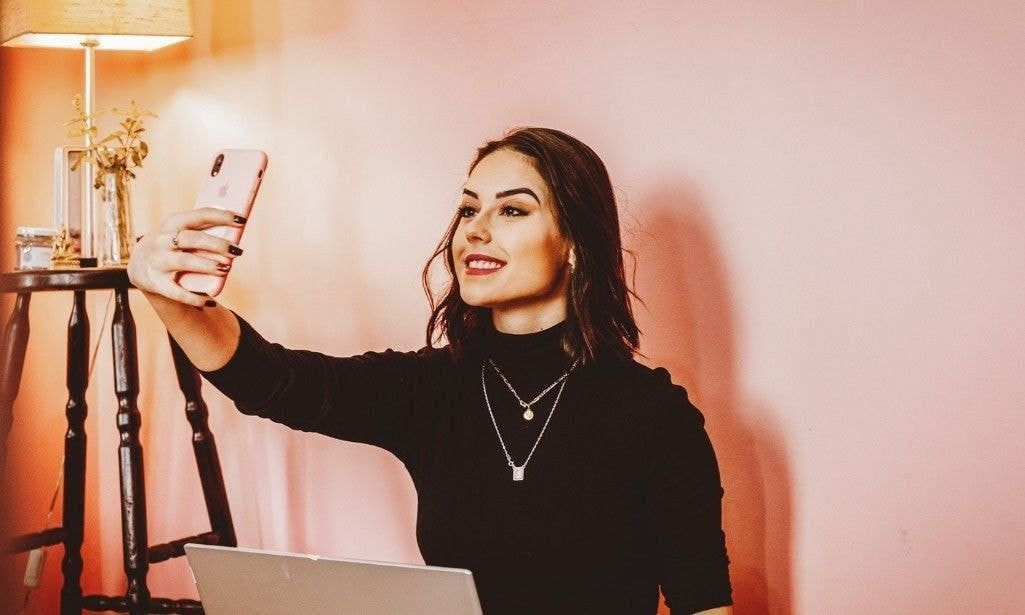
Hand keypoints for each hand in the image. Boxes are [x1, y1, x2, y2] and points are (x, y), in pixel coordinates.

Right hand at [128, 208, 244, 306]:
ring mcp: (157, 261)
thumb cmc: (173, 246)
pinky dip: (194, 297)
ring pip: (184, 262)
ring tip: (225, 269)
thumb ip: (204, 230)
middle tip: (237, 251)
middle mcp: (162, 240)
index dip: (222, 216)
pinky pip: (176, 291)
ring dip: (207, 265)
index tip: (241, 220)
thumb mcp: (181, 231)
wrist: (139, 265)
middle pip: (192, 239)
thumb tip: (239, 230)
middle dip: (217, 244)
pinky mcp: (155, 282)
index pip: (199, 215)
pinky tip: (210, 300)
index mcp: (173, 223)